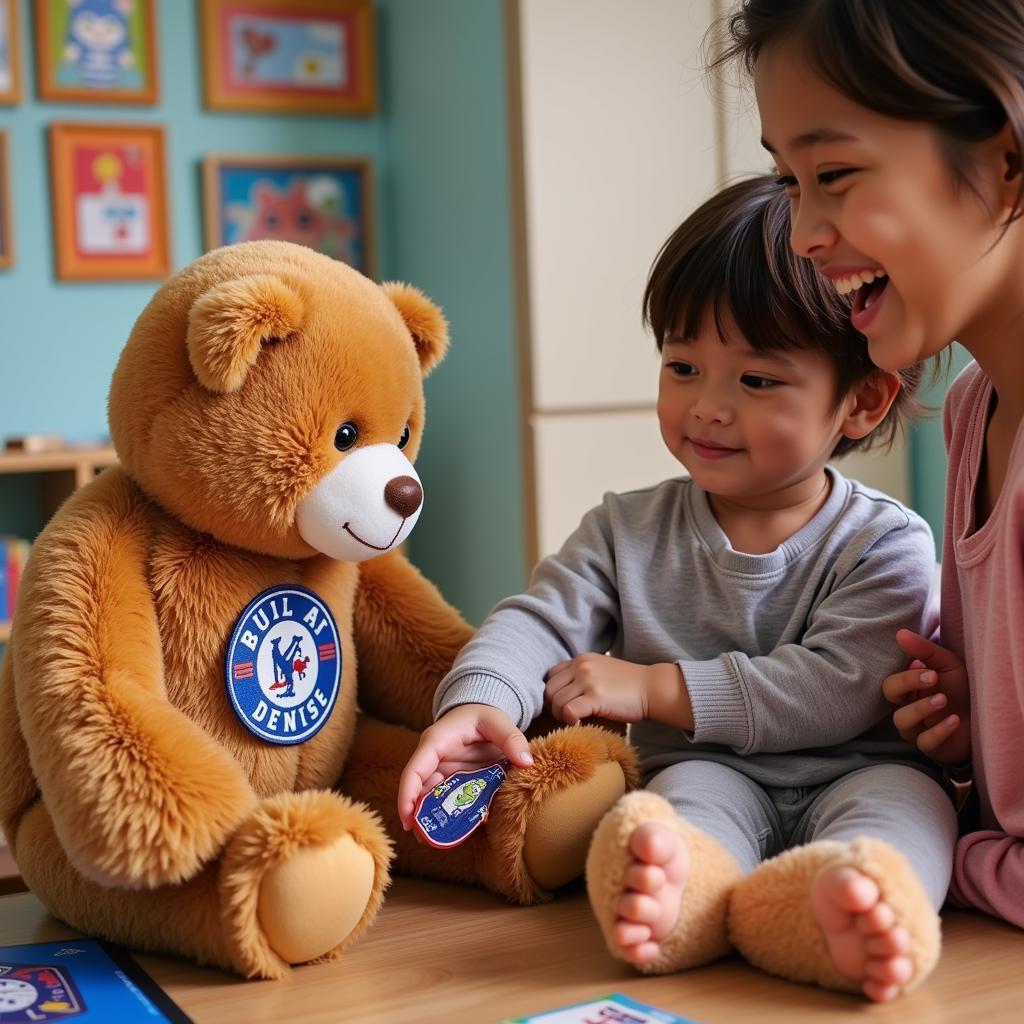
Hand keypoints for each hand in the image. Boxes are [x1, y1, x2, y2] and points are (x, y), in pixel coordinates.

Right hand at [397, 704, 532, 829]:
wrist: (482, 714)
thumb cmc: (483, 714)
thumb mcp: (497, 720)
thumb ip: (511, 738)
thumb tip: (526, 762)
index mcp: (435, 742)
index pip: (414, 770)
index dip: (407, 796)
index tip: (407, 820)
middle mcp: (433, 759)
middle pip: (419, 791)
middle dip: (419, 817)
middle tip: (426, 841)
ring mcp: (442, 772)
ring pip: (432, 800)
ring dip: (435, 820)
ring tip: (440, 843)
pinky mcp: (453, 781)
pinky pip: (449, 801)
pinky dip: (453, 816)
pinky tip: (460, 832)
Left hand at [544, 654, 691, 729]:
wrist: (652, 688)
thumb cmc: (628, 685)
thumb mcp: (600, 671)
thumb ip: (581, 676)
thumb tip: (562, 694)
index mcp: (581, 659)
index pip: (551, 676)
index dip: (553, 693)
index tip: (561, 705)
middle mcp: (581, 666)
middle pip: (549, 690)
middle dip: (553, 707)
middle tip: (565, 717)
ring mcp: (587, 680)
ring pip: (556, 701)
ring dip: (561, 716)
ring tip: (574, 720)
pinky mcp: (595, 697)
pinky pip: (568, 711)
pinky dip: (569, 720)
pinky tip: (579, 723)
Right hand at [882, 629, 970, 764]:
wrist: (987, 717)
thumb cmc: (962, 688)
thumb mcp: (947, 665)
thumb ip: (924, 650)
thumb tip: (900, 633)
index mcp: (908, 688)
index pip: (892, 682)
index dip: (906, 676)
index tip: (929, 669)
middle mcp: (907, 706)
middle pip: (890, 697)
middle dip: (908, 685)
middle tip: (934, 678)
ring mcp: (917, 728)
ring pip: (902, 722)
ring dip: (921, 709)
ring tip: (944, 700)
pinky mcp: (932, 747)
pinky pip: (925, 742)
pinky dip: (939, 731)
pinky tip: (955, 720)